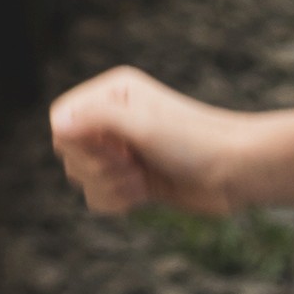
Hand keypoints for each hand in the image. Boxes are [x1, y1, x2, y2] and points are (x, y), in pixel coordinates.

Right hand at [51, 63, 215, 218]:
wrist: (236, 171)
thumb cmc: (195, 141)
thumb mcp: (142, 125)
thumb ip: (96, 120)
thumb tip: (58, 123)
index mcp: (113, 93)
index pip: (62, 118)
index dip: (77, 142)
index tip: (112, 148)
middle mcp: (113, 119)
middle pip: (68, 152)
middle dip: (97, 167)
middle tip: (132, 163)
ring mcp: (122, 150)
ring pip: (82, 178)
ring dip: (108, 186)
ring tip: (140, 180)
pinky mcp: (132, 178)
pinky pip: (98, 196)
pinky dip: (116, 200)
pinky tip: (144, 194)